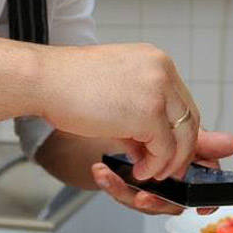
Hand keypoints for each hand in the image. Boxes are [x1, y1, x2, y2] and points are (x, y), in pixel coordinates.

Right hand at [37, 43, 198, 181]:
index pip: (181, 100)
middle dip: (181, 149)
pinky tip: (139, 170)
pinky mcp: (149, 114)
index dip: (178, 130)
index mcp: (155, 60)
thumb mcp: (114, 91)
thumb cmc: (67, 84)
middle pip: (189, 118)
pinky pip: (164, 149)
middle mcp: (162, 70)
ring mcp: (158, 91)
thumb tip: (149, 145)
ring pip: (182, 136)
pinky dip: (154, 166)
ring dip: (168, 161)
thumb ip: (137, 114)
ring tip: (149, 173)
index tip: (169, 150)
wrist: (43, 79)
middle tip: (168, 169)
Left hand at [90, 130, 232, 215]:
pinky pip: (122, 192)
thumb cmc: (143, 119)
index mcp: (187, 161)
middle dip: (157, 200)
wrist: (101, 120)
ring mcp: (147, 180)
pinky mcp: (123, 182)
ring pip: (144, 199)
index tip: (201, 207)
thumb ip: (202, 141)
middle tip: (144, 195)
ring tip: (111, 177)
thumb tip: (232, 144)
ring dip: (125, 191)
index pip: (202, 186)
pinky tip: (101, 171)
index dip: (205, 200)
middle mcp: (169, 175)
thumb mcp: (170, 126)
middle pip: (172, 200)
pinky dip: (109, 182)